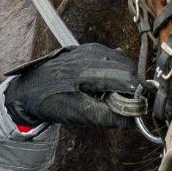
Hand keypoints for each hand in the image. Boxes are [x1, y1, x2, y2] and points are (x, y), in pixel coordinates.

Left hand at [4, 43, 135, 129]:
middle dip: (134, 87)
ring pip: (123, 63)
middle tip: (129, 104)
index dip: (140, 94)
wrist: (30, 87)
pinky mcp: (89, 49)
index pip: (128, 78)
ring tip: (116, 96)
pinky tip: (109, 84)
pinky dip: (118, 72)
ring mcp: (91, 49)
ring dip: (127, 79)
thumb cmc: (52, 101)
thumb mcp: (81, 114)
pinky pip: (113, 59)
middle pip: (129, 69)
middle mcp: (93, 54)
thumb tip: (136, 120)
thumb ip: (110, 116)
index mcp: (90, 70)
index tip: (141, 107)